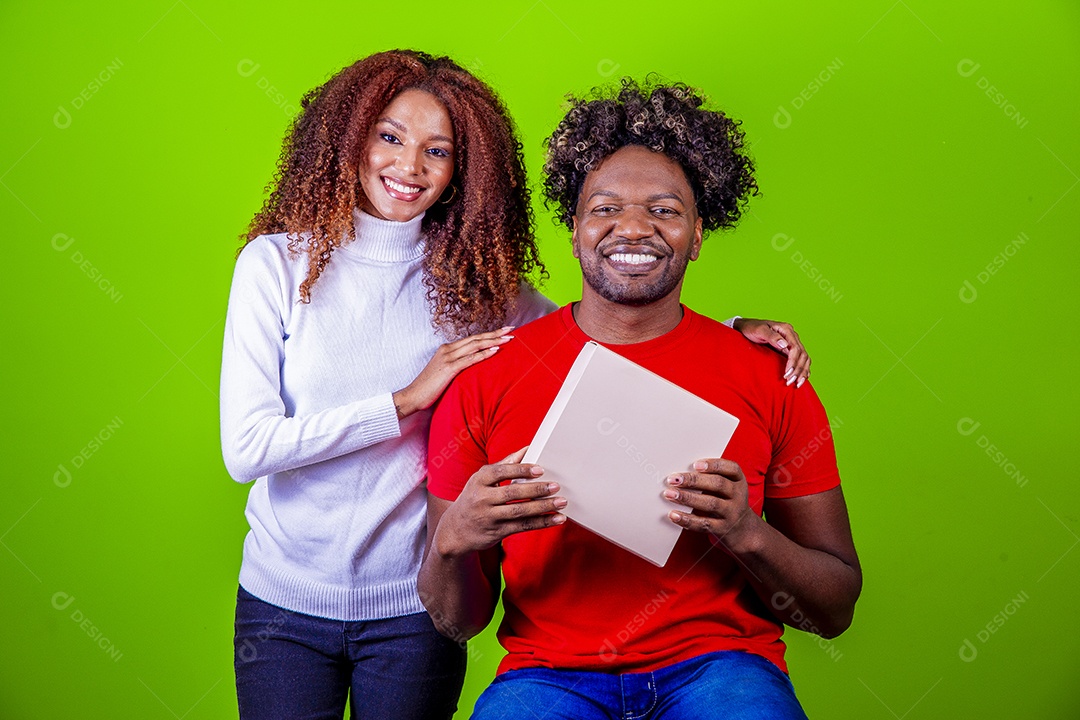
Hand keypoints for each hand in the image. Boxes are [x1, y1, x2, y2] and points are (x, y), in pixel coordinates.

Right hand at [393, 327, 513, 417]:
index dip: (489, 334)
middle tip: (512, 329)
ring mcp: (448, 357)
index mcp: (447, 349)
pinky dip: (484, 354)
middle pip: (476, 338)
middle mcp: (448, 349)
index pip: (472, 339)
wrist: (412, 396)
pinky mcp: (449, 368)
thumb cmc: (429, 387)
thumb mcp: (445, 373)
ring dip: (493, 341)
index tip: (503, 331)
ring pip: (475, 345)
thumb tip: (472, 367)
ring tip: (508, 338)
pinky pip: (470, 359)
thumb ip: (457, 366)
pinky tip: (495, 350)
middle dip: (495, 333)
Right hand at [433, 447, 566, 557]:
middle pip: (512, 493)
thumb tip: (527, 448)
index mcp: (479, 480)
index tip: (540, 469)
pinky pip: (523, 527)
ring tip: (561, 502)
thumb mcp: (481, 479)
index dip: (521, 470)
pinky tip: (556, 518)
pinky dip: (541, 522)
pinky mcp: (497, 532)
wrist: (455, 530)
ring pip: (519, 512)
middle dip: (536, 489)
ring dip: (542, 507)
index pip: (500, 472)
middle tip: (556, 486)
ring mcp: (489, 517)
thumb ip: (505, 464)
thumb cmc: (473, 498)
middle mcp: (482, 499)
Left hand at [663, 458, 760, 549]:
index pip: (731, 469)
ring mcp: (732, 513)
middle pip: (718, 484)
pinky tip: (674, 515)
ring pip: (711, 503)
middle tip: (674, 479)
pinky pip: (704, 524)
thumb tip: (680, 474)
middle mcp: (738, 496)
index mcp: (739, 481)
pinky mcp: (723, 529)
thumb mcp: (727, 488)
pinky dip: (687, 520)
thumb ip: (710, 479)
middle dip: (694, 480)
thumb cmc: (727, 502)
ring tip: (670, 494)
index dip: (714, 465)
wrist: (744, 531)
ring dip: (688, 498)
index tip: (695, 465)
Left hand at [732, 318, 809, 387]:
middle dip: (798, 370)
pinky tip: (802, 378)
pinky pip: (801, 360)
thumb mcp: (759, 331)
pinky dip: (803, 369)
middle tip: (790, 382)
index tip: (787, 374)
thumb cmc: (751, 328)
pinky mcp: (789, 349)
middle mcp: (792, 336)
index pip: (795, 348)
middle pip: (802, 354)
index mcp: (786, 330)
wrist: (747, 327)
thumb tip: (784, 345)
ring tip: (797, 384)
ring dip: (803, 371)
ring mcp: (792, 342)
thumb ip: (771, 336)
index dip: (793, 362)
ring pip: (804, 358)